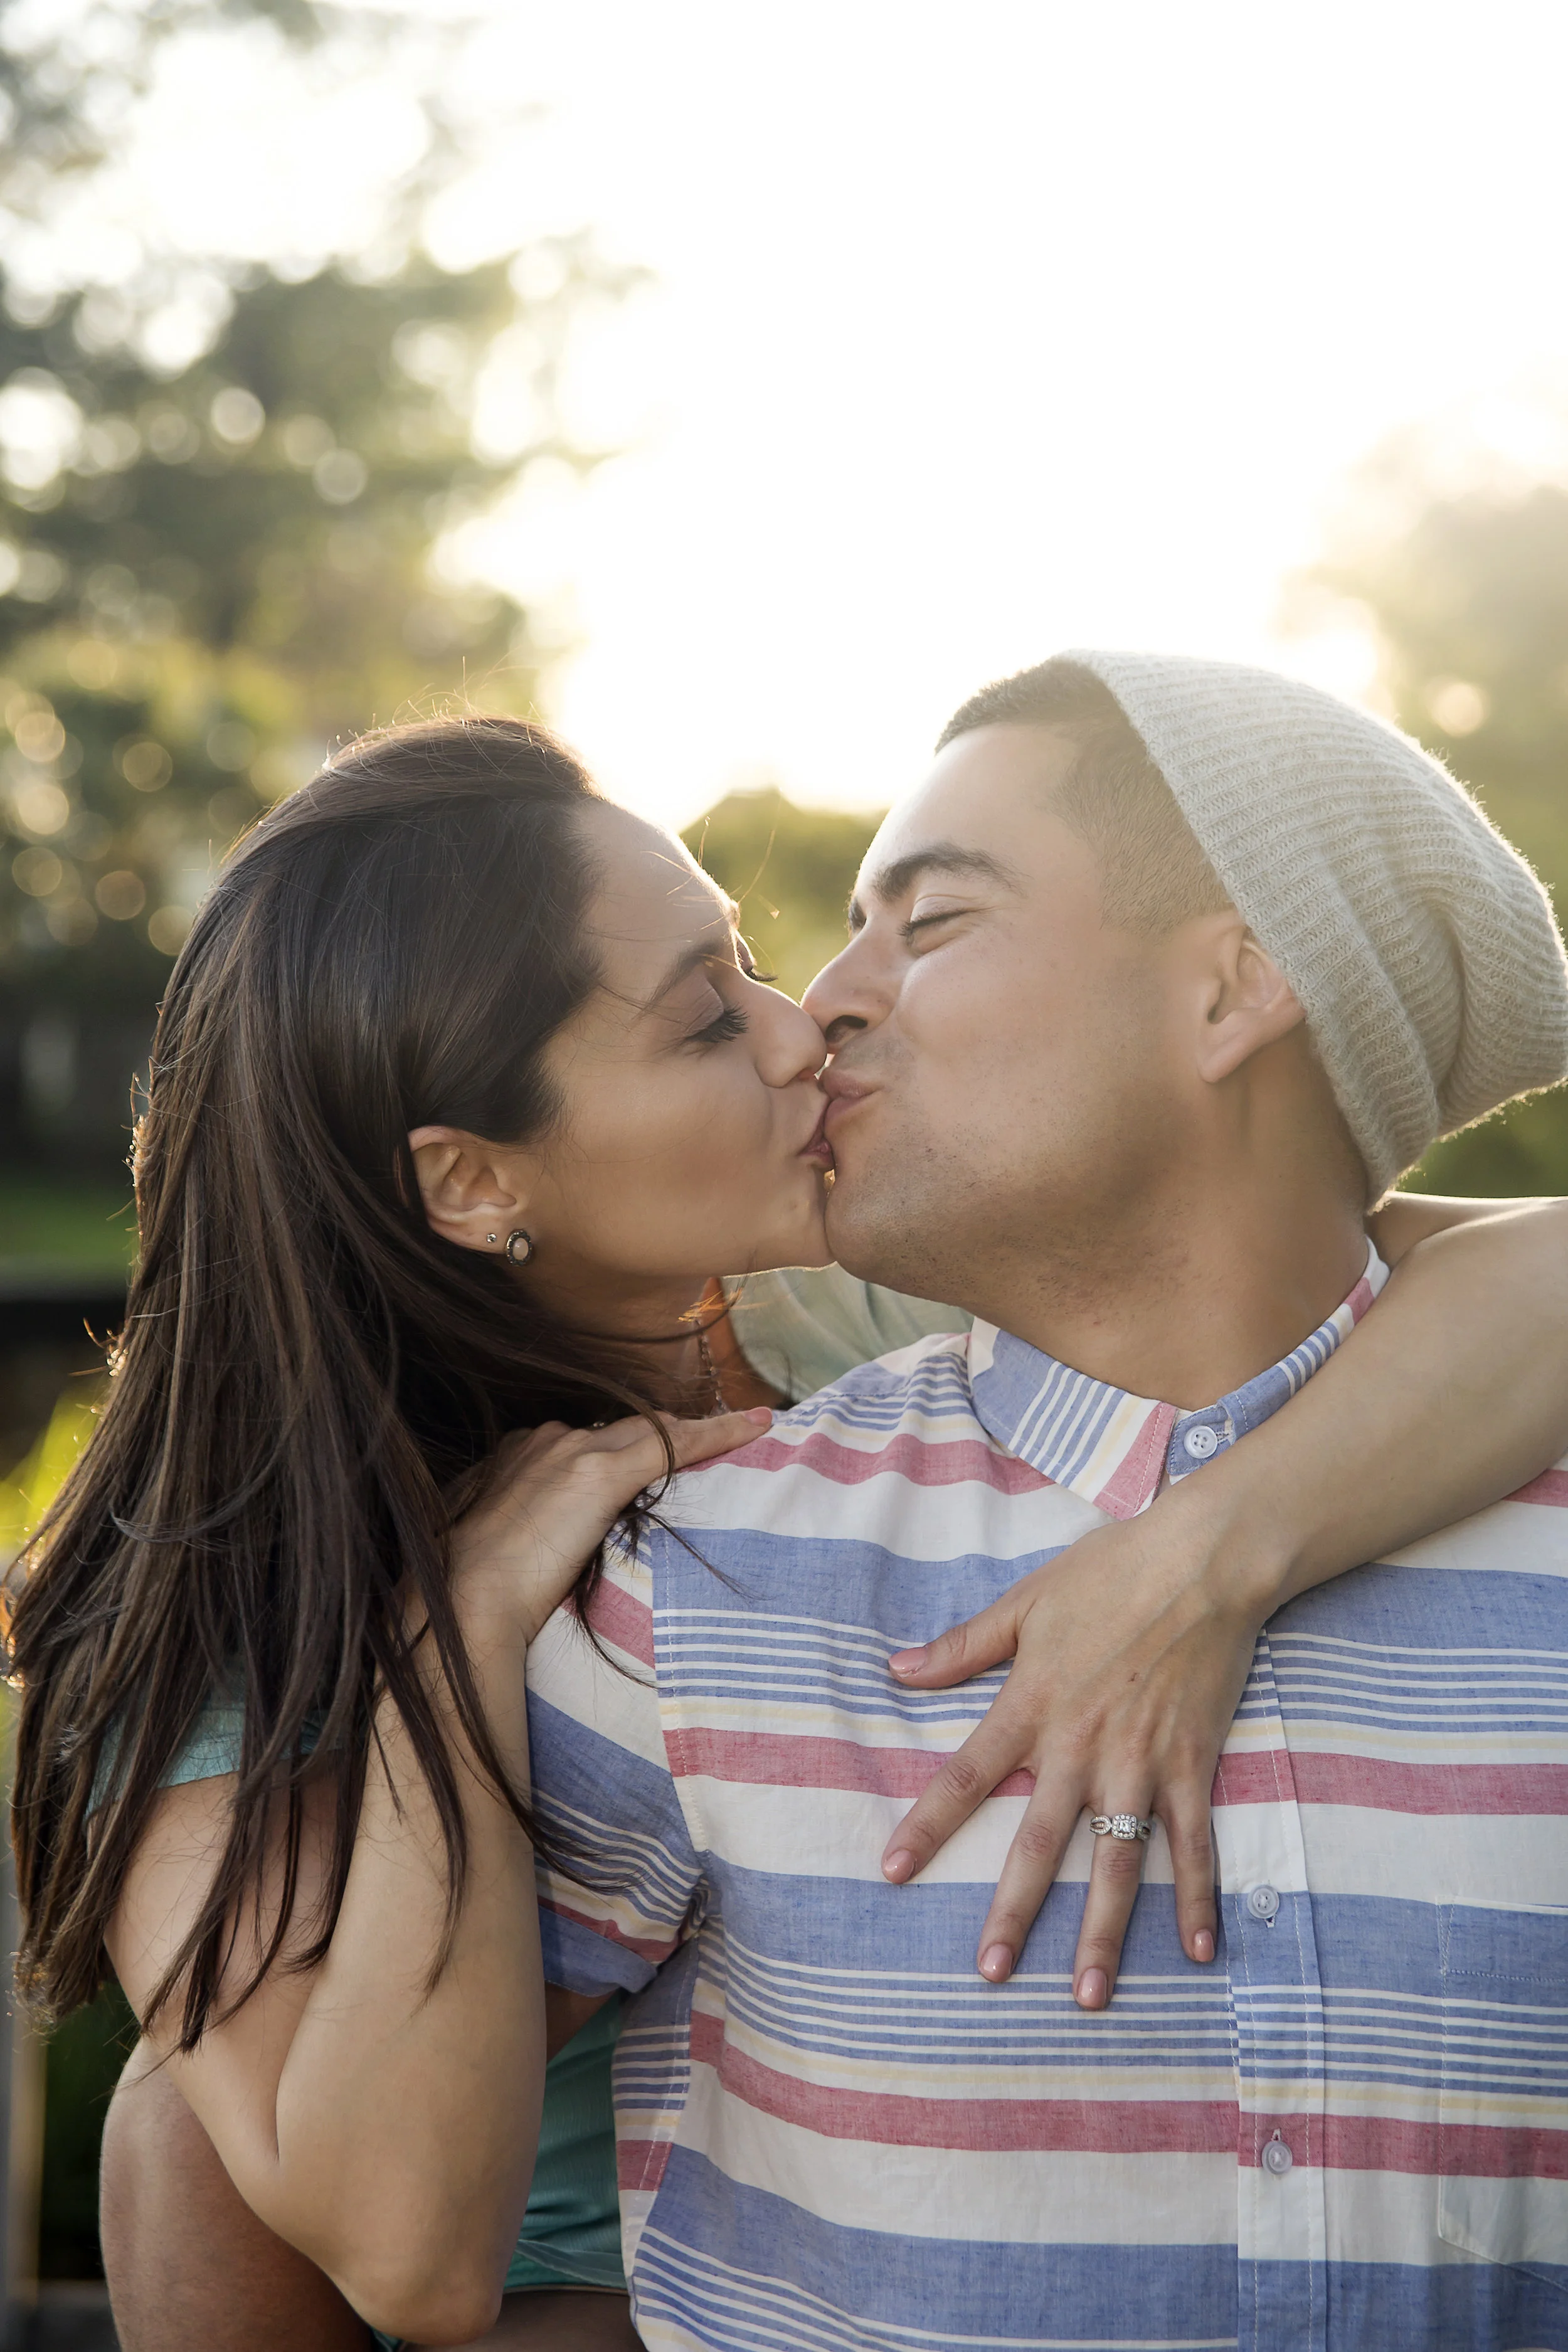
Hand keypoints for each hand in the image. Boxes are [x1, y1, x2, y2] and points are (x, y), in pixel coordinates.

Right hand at [451, 1408, 770, 1643]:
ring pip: (653, 1429)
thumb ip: (522, 1532)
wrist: (466, 1601)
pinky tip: (758, 1425)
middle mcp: (546, 1440)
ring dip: (696, 1433)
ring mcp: (573, 1452)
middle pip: (624, 1427)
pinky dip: (721, 1431)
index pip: (587, 1438)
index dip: (623, 1446)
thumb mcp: (493, 1547)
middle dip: (665, 1435)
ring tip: (743, 1429)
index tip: (645, 1458)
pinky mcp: (599, 1473)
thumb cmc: (473, 1591)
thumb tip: (541, 1552)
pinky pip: (676, 1443)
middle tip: (710, 1440)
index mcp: (517, 1453)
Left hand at [880, 1497, 1272, 2006]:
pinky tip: (1199, 1951)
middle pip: (1039, 1843)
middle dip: (1013, 1913)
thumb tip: (896, 1669)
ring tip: (1090, 1995)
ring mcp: (1140, 1762)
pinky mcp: (1192, 1765)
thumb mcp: (1024, 1603)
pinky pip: (1193, 1844)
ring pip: (1117, 1863)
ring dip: (1104, 1933)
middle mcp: (1080, 1746)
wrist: (1202, 1562)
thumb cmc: (1109, 1573)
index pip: (965, 1778)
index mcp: (1030, 1705)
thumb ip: (962, 1646)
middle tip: (990, 1973)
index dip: (926, 1828)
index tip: (891, 1872)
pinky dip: (1197, 1898)